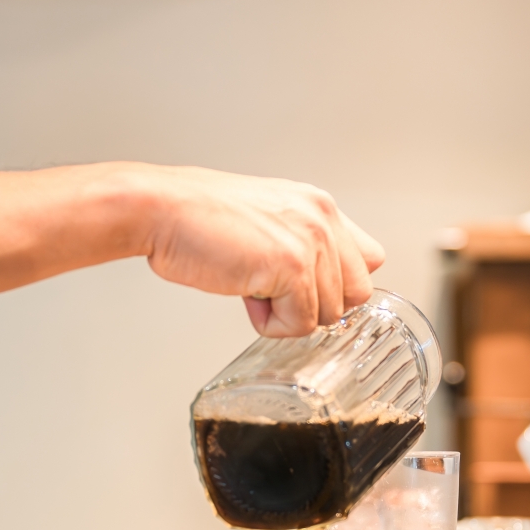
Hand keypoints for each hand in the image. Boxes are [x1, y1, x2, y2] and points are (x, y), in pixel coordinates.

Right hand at [129, 166, 383, 335]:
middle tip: (269, 288)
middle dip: (313, 304)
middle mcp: (322, 218)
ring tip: (248, 282)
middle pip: (355, 294)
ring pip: (329, 314)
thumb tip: (321, 286)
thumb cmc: (197, 217)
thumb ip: (301, 243)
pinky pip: (300, 324)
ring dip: (285, 313)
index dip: (334, 285)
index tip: (301, 289)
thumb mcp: (265, 219)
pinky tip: (243, 291)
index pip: (367, 261)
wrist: (161, 210)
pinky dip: (268, 322)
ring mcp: (310, 242)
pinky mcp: (292, 267)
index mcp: (318, 205)